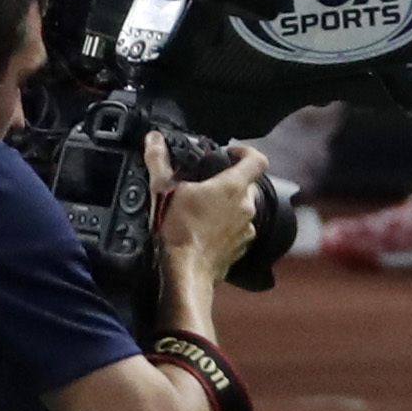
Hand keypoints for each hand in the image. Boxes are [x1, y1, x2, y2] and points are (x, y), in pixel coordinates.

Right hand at [152, 135, 270, 294]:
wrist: (186, 271)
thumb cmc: (178, 231)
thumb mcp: (163, 190)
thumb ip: (159, 160)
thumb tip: (154, 139)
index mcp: (233, 186)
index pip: (257, 159)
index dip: (246, 151)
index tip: (230, 152)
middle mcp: (247, 206)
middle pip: (248, 184)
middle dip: (230, 180)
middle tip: (206, 183)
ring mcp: (247, 228)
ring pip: (243, 208)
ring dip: (228, 205)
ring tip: (203, 207)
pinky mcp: (242, 246)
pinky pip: (238, 229)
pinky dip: (226, 226)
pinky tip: (206, 229)